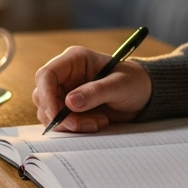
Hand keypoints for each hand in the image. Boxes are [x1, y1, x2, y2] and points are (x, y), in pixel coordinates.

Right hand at [32, 46, 151, 132]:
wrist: (144, 94)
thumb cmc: (134, 82)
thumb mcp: (120, 85)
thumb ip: (96, 92)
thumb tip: (70, 102)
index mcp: (74, 60)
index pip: (46, 75)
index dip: (46, 95)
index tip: (57, 115)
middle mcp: (66, 75)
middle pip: (43, 96)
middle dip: (59, 114)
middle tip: (81, 124)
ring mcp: (66, 91)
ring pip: (50, 112)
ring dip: (70, 123)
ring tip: (97, 122)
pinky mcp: (70, 108)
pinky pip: (61, 121)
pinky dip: (76, 127)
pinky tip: (97, 122)